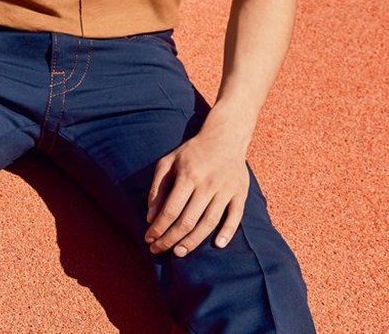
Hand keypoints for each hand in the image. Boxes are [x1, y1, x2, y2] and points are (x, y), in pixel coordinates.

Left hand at [144, 124, 250, 257]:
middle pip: (187, 220)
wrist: (225, 137)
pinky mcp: (240, 193)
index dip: (158, 228)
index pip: (170, 210)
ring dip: (193, 241)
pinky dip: (227, 232)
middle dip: (170, 239)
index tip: (149, 239)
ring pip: (209, 222)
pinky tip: (217, 245)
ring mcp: (225, 190)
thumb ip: (157, 188)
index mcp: (188, 176)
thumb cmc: (192, 152)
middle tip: (158, 250)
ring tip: (179, 252)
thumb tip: (150, 217)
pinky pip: (235, 216)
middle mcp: (207, 184)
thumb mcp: (168, 162)